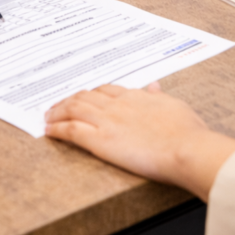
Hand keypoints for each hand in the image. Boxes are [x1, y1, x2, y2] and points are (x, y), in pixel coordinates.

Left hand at [45, 83, 234, 200]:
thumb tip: (154, 86)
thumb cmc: (187, 132)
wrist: (186, 148)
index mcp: (136, 96)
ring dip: (57, 112)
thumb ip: (160, 97)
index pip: (105, 90)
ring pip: (73, 109)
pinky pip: (71, 130)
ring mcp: (108, 121)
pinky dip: (57, 128)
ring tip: (47, 117)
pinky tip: (48, 130)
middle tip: (57, 106)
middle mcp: (118, 105)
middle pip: (85, 97)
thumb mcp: (175, 106)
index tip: (82, 97)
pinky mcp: (101, 140)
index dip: (91, 93)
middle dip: (68, 100)